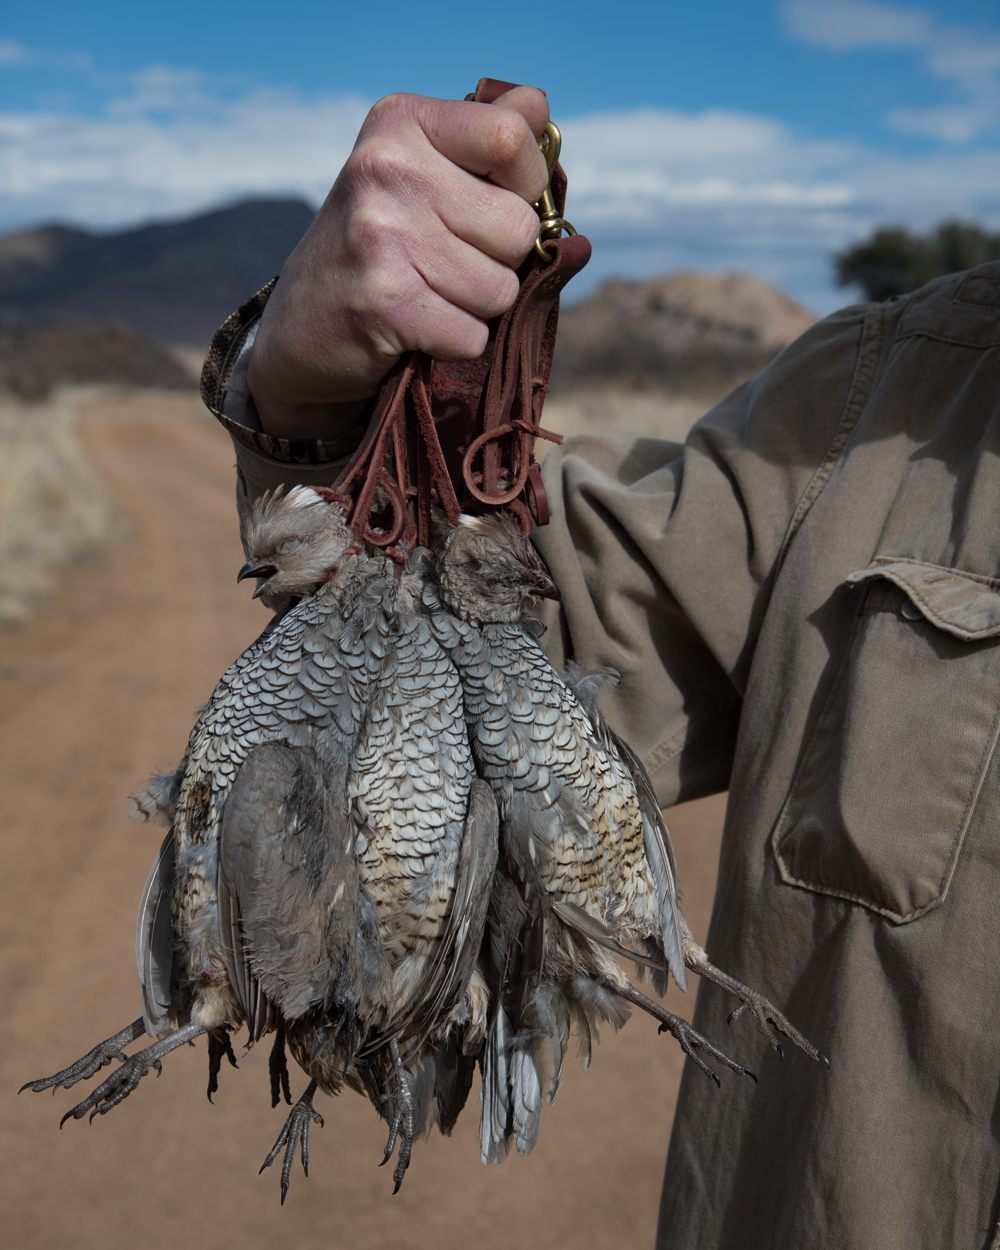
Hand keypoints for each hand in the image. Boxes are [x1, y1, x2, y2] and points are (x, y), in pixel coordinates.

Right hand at [247, 86, 549, 437]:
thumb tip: (537, 107)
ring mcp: (381, 236)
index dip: (527, 185)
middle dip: (501, 260)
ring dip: (477, 307)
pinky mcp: (384, 303)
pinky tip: (419, 328)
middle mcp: (386, 169)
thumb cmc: (376, 246)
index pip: (512, 137)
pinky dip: (457, 344)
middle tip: (449, 263)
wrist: (299, 329)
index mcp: (399, 123)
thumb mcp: (416, 171)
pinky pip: (473, 335)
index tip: (498, 200)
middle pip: (518, 228)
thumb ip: (482, 138)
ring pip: (500, 289)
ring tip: (430, 294)